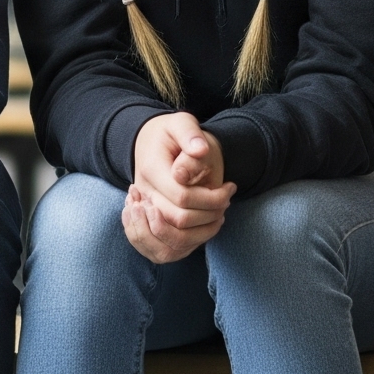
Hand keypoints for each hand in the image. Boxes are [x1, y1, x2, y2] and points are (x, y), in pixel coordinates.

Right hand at [125, 112, 232, 262]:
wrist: (150, 144)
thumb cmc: (170, 135)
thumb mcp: (181, 124)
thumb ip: (190, 134)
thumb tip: (199, 150)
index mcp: (150, 170)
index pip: (182, 197)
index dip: (211, 198)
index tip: (230, 187)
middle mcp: (143, 196)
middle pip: (178, 221)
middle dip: (210, 215)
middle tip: (226, 200)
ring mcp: (143, 213)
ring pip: (170, 242)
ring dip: (202, 233)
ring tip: (218, 216)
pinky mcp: (148, 225)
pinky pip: (165, 249)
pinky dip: (190, 243)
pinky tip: (207, 226)